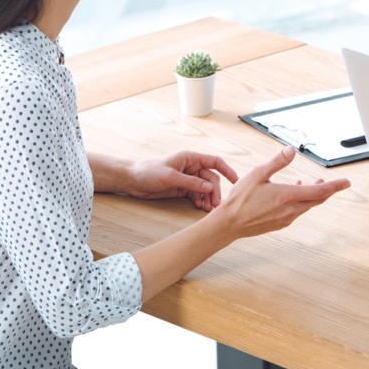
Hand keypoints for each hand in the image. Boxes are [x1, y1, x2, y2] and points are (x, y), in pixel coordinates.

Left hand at [125, 152, 239, 210]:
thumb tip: (210, 188)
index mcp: (190, 158)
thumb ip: (191, 183)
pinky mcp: (182, 189)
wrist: (132, 180)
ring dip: (208, 198)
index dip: (227, 170)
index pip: (214, 162)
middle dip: (215, 191)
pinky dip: (201, 201)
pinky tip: (201, 208)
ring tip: (209, 209)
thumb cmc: (148, 172)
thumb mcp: (170, 177)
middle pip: (211, 179)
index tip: (236, 180)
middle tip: (215, 205)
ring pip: (205, 188)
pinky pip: (197, 195)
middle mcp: (191, 167)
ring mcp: (187, 179)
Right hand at [217, 146, 350, 239]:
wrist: (229, 224)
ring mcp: (286, 218)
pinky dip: (302, 201)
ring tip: (314, 184)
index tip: (346, 183)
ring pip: (308, 206)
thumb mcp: (258, 174)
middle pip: (317, 200)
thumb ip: (277, 162)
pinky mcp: (280, 223)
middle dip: (327, 190)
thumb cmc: (241, 199)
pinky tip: (293, 194)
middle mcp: (290, 210)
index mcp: (287, 196)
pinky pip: (298, 211)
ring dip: (314, 195)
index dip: (335, 186)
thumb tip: (291, 150)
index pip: (319, 191)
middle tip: (335, 184)